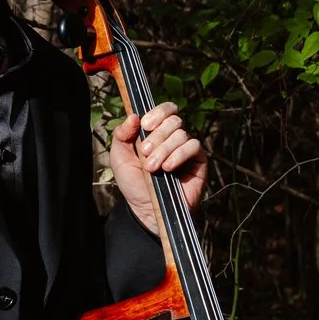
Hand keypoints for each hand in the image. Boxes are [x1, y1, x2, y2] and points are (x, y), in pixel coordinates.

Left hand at [110, 103, 205, 232]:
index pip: (165, 110)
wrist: (146, 209)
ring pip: (181, 134)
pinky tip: (168, 168)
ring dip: (164, 149)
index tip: (145, 125)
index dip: (157, 112)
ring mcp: (187, 149)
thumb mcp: (120, 158)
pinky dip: (179, 155)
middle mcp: (173, 138)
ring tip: (153, 168)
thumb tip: (133, 115)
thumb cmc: (133, 184)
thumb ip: (121, 135)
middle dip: (157, 136)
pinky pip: (193, 147)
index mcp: (156, 132)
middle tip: (145, 153)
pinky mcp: (198, 161)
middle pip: (173, 120)